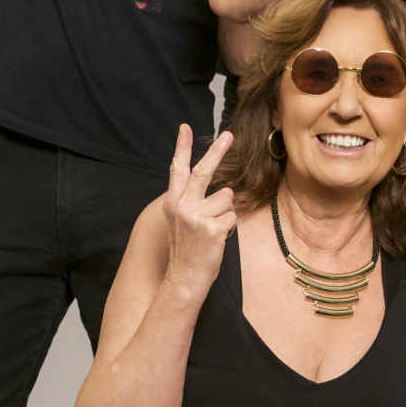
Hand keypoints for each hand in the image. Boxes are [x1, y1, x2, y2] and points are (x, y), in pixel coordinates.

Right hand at [160, 125, 236, 299]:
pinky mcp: (212, 228)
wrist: (184, 278)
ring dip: (226, 214)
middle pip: (203, 171)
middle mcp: (181, 206)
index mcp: (172, 202)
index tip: (186, 127)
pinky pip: (233, 216)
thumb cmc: (188, 250)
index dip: (182, 147)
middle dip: (217, 151)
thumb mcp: (182, 222)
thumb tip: (221, 187)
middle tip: (230, 135)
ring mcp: (196, 216)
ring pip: (226, 199)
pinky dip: (230, 228)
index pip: (177, 169)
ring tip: (213, 231)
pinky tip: (218, 239)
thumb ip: (192, 202)